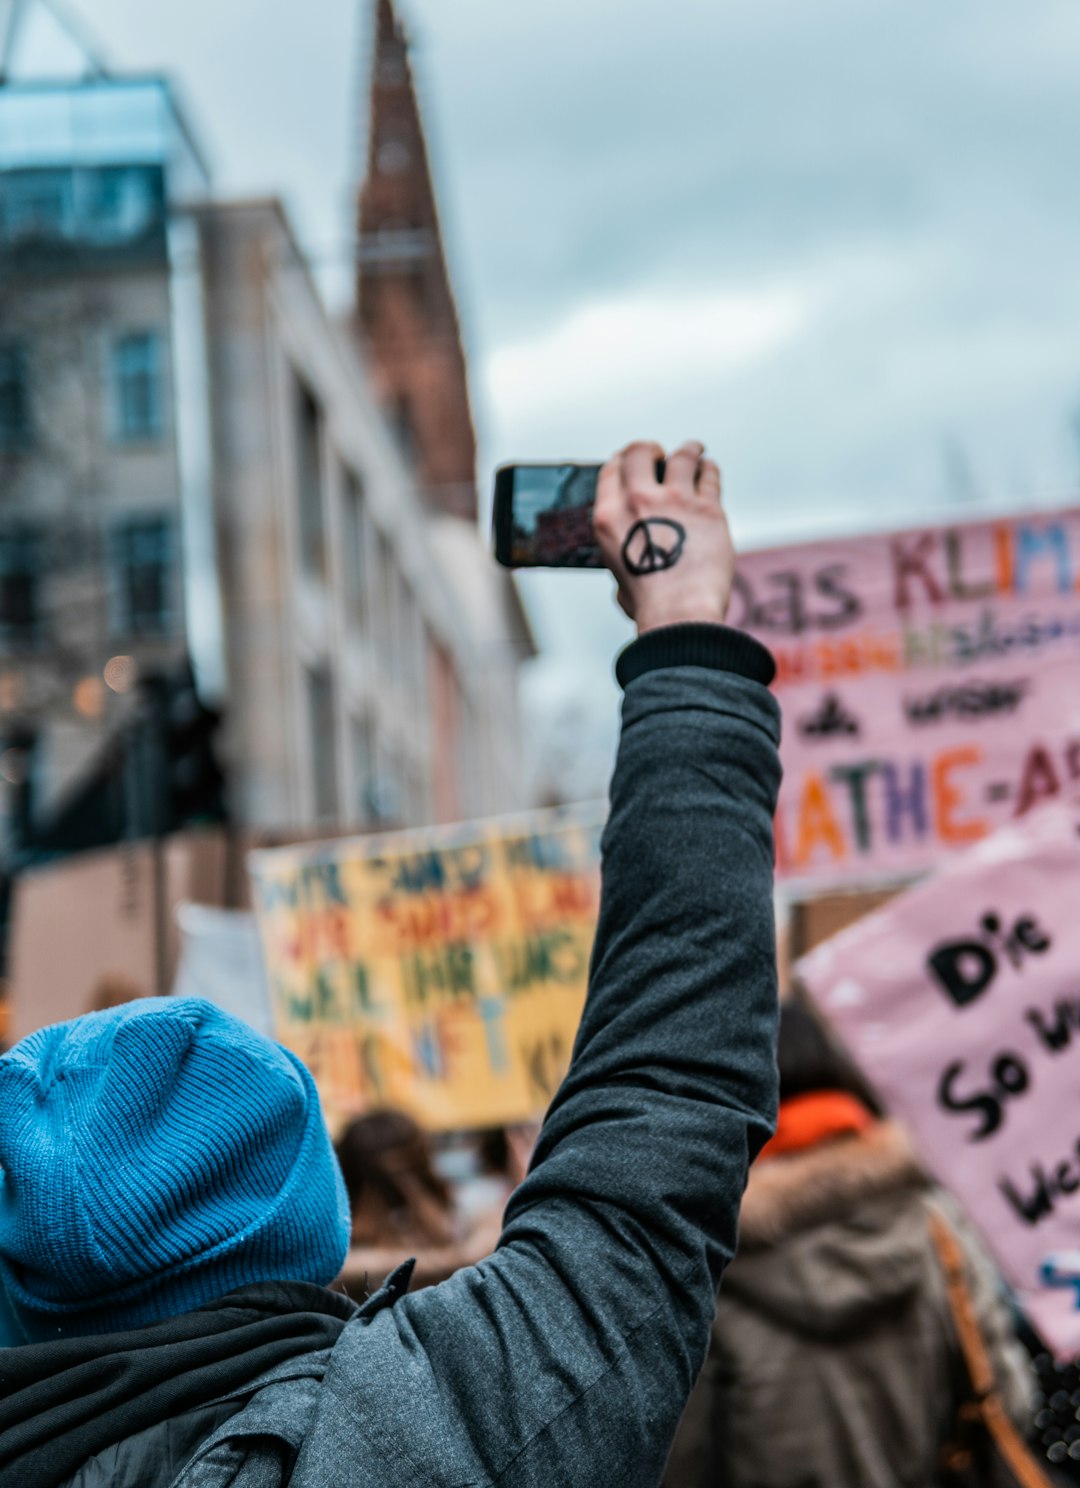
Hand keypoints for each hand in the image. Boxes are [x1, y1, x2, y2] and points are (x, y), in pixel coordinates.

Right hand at [593, 439, 733, 635]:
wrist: (679, 613)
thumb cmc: (650, 605)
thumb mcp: (619, 578)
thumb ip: (625, 559)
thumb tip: (634, 563)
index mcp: (608, 517)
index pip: (611, 470)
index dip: (624, 460)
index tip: (634, 461)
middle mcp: (637, 501)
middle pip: (640, 452)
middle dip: (650, 449)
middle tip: (661, 454)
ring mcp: (674, 501)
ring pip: (681, 455)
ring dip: (688, 450)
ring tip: (694, 451)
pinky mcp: (707, 508)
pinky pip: (709, 475)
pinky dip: (708, 469)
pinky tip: (709, 470)